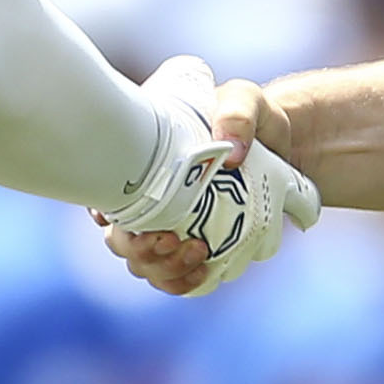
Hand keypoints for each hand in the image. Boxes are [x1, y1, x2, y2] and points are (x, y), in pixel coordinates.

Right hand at [99, 58, 319, 295]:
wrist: (282, 147)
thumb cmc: (251, 117)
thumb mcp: (246, 101)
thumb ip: (237, 116)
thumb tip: (230, 155)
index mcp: (141, 162)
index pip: (101, 192)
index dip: (101, 210)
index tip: (117, 217)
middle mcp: (147, 198)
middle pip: (117, 239)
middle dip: (137, 248)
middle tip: (171, 238)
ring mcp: (168, 227)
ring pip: (142, 264)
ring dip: (162, 267)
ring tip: (198, 251)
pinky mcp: (193, 246)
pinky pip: (172, 278)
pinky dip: (181, 282)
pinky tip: (205, 271)